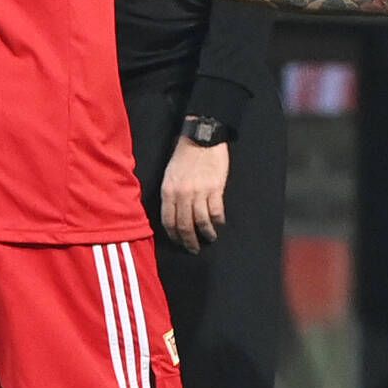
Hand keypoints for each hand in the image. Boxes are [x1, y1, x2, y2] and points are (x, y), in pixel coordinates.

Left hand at [160, 135, 231, 252]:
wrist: (201, 139)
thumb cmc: (183, 155)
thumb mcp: (169, 175)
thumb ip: (170, 194)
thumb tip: (174, 214)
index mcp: (168, 191)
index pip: (168, 221)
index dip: (174, 235)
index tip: (179, 242)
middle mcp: (182, 194)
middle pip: (185, 225)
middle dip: (189, 241)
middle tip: (194, 248)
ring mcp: (199, 192)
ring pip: (202, 221)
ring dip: (206, 234)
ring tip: (209, 238)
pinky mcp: (215, 189)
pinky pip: (216, 211)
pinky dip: (218, 221)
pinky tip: (219, 223)